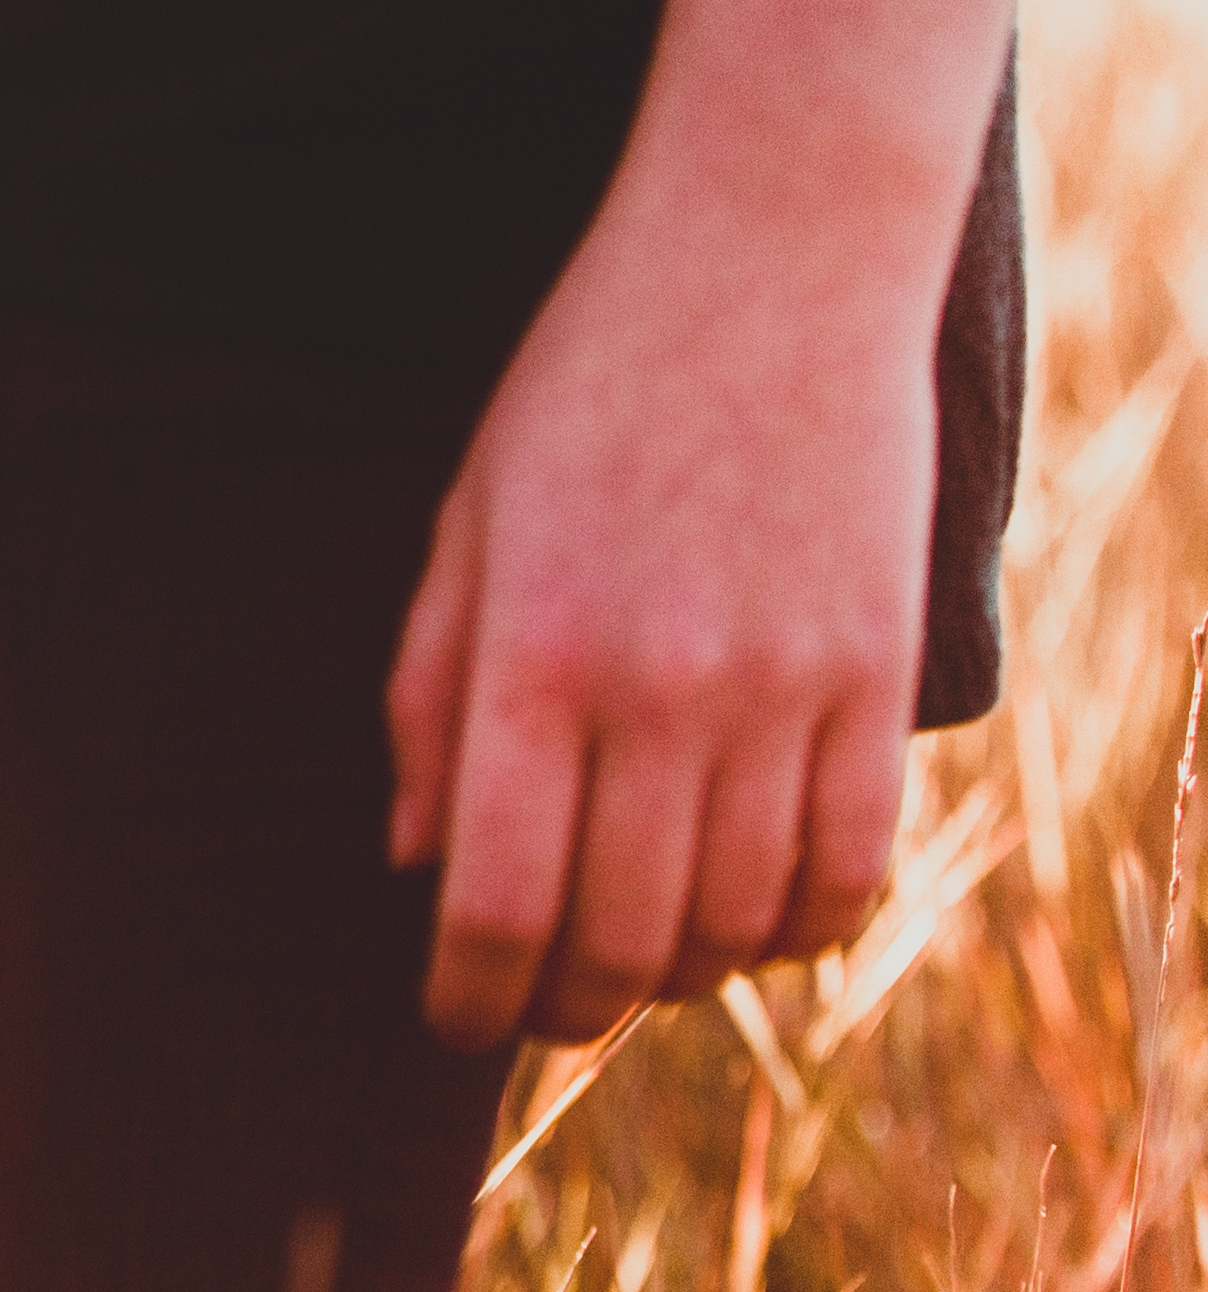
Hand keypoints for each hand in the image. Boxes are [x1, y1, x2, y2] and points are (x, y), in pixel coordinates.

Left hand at [384, 172, 944, 1046]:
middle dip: (568, 1005)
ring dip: (681, 973)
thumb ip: (429, 700)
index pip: (496, 897)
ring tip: (640, 957)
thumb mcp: (465, 529)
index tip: (454, 1021)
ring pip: (739, 923)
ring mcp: (781, 688)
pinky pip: (852, 868)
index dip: (469, 995)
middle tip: (542, 1005)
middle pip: (620, 937)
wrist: (766, 270)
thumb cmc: (583, 396)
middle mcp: (658, 690)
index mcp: (532, 655)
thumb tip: (415, 863)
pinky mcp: (875, 675)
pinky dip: (800, 928)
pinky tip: (753, 918)